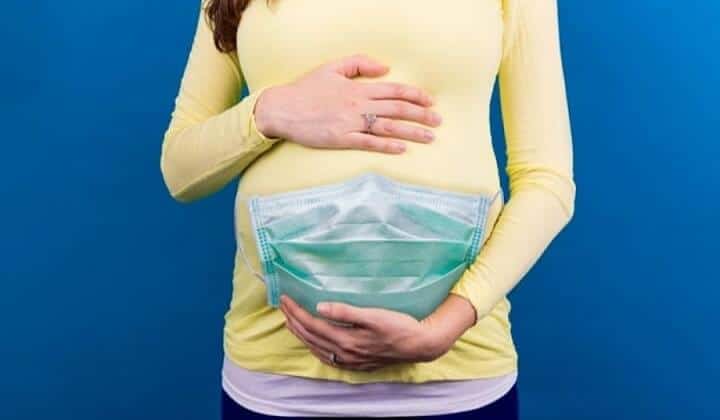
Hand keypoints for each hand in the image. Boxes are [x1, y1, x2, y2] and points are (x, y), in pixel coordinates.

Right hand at [253, 53, 442, 153]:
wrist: (281, 109)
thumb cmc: (305, 89)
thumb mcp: (331, 68)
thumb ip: (359, 64)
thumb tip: (385, 67)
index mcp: (357, 88)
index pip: (394, 90)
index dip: (415, 95)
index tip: (430, 101)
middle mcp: (357, 105)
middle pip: (397, 109)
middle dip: (421, 115)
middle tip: (438, 121)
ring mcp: (350, 123)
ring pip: (387, 127)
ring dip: (411, 132)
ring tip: (429, 137)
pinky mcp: (341, 139)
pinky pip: (368, 142)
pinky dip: (386, 145)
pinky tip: (401, 148)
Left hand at [278, 293, 476, 371]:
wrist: (420, 345)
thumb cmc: (399, 326)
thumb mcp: (373, 315)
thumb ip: (345, 312)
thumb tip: (320, 307)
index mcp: (345, 340)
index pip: (311, 325)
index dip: (296, 312)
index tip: (285, 298)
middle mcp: (344, 353)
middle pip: (310, 337)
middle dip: (293, 321)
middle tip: (283, 306)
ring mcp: (350, 361)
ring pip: (316, 348)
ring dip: (301, 335)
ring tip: (291, 322)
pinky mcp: (357, 363)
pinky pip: (327, 357)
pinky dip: (315, 347)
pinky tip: (314, 342)